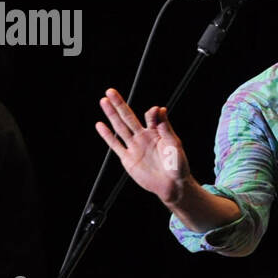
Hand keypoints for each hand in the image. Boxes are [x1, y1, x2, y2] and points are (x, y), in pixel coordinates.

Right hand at [95, 88, 191, 203]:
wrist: (172, 185)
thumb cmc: (178, 166)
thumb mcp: (175, 145)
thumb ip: (166, 128)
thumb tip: (161, 109)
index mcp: (157, 132)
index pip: (150, 117)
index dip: (151, 113)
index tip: (155, 111)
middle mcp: (144, 137)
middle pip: (129, 117)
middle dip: (120, 104)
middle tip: (111, 91)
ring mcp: (135, 146)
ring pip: (120, 127)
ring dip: (112, 115)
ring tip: (104, 101)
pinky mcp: (128, 158)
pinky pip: (115, 145)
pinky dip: (107, 135)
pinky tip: (100, 125)